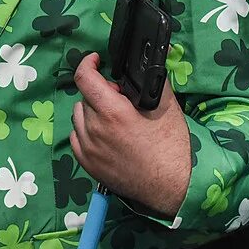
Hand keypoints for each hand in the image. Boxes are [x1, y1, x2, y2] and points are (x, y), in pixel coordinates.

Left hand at [70, 52, 191, 214]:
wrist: (171, 188)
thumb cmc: (171, 148)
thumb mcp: (166, 107)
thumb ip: (149, 82)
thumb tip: (144, 64)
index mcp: (112, 112)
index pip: (84, 78)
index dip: (88, 63)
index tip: (96, 60)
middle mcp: (95, 129)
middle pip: (85, 97)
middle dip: (101, 92)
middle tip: (121, 100)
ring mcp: (88, 148)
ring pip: (79, 116)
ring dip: (92, 111)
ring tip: (114, 119)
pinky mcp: (87, 164)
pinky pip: (77, 137)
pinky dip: (87, 130)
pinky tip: (105, 135)